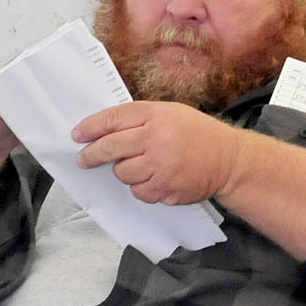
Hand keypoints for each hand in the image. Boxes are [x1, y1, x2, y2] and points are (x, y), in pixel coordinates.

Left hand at [72, 101, 240, 204]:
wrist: (228, 160)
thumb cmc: (198, 134)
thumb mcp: (171, 113)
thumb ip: (141, 118)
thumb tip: (105, 129)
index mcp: (156, 116)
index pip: (113, 119)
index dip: (91, 127)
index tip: (77, 135)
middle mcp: (157, 140)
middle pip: (111, 148)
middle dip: (92, 155)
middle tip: (83, 159)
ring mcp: (161, 167)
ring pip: (122, 173)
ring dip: (125, 172)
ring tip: (142, 166)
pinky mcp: (167, 190)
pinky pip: (139, 192)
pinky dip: (142, 188)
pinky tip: (155, 179)